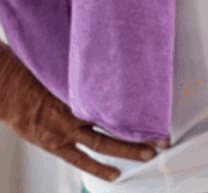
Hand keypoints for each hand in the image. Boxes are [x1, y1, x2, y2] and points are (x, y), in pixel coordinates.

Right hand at [0, 44, 165, 181]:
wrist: (11, 91)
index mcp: (85, 90)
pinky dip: (98, 168)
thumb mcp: (70, 70)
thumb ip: (91, 74)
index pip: (121, 98)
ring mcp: (68, 130)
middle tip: (164, 136)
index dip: (142, 104)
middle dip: (142, 130)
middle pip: (118, 121)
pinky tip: (115, 175)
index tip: (162, 106)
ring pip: (104, 142)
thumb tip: (115, 62)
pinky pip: (81, 159)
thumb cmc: (40, 75)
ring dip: (128, 149)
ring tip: (149, 155)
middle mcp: (80, 111)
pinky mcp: (57, 144)